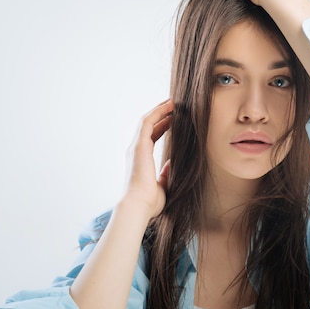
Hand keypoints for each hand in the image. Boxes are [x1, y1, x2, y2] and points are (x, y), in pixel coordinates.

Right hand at [121, 99, 173, 219]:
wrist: (139, 206)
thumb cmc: (149, 202)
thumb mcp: (162, 185)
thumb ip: (166, 174)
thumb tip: (171, 165)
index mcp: (140, 159)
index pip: (151, 137)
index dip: (161, 126)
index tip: (173, 119)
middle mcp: (135, 151)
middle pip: (147, 125)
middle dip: (160, 114)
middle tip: (174, 106)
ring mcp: (136, 147)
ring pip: (146, 120)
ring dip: (159, 109)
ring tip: (173, 102)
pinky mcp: (139, 145)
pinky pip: (148, 122)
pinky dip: (158, 112)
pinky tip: (170, 106)